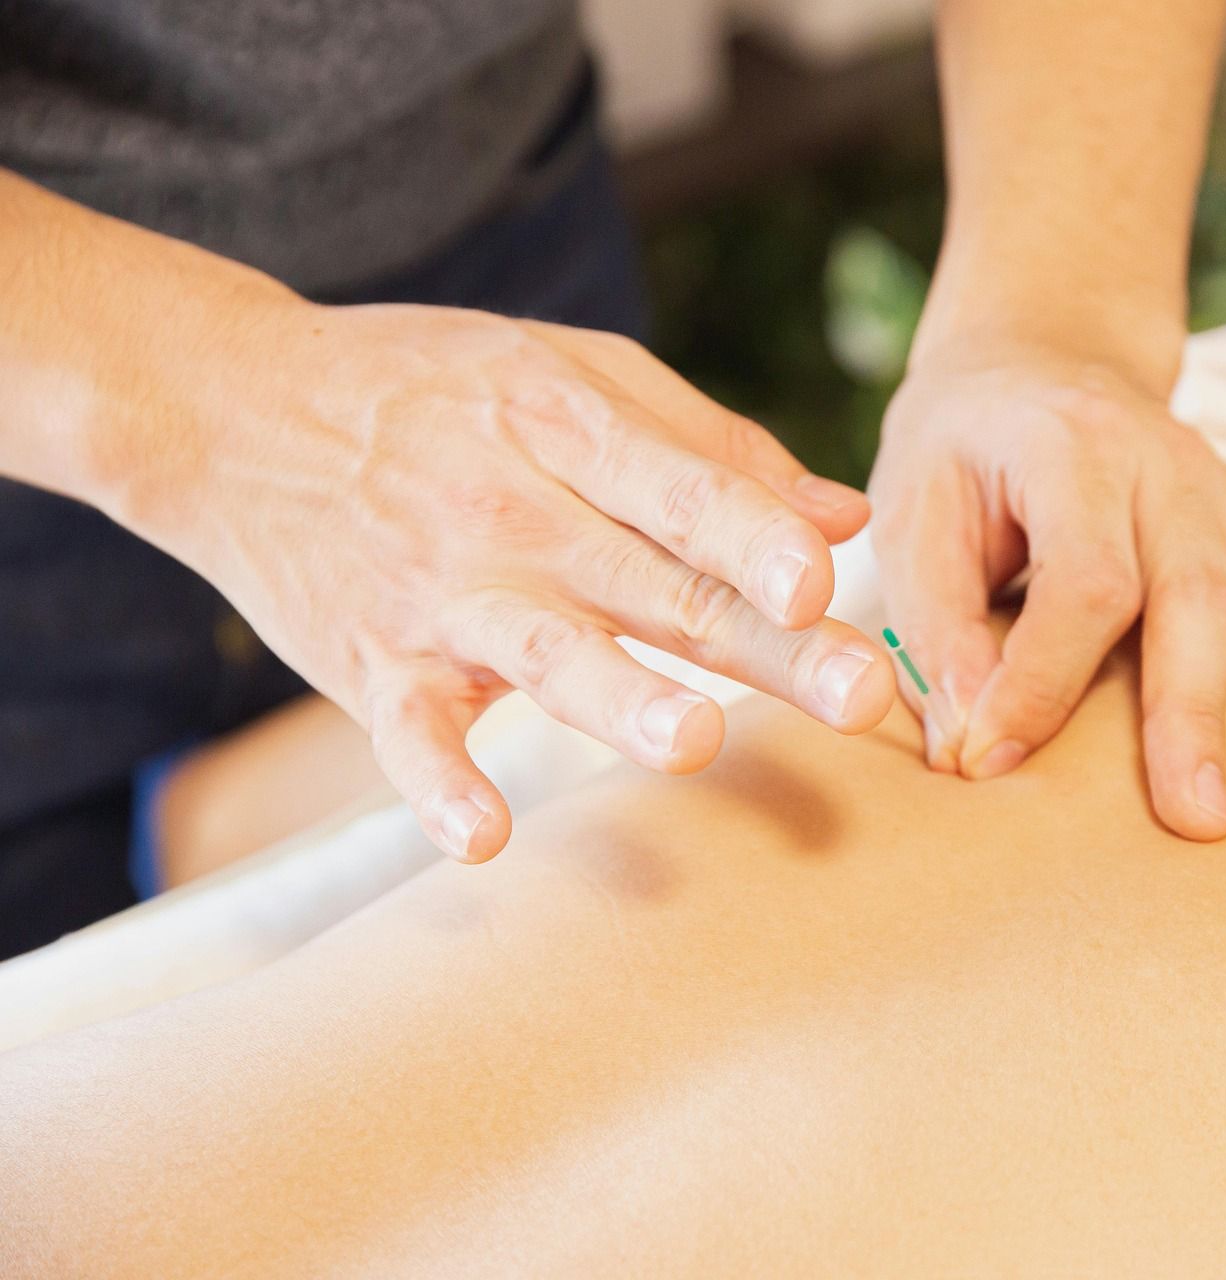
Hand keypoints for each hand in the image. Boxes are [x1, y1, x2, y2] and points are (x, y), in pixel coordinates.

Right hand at [114, 296, 894, 861]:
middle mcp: (514, 511)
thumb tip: (844, 517)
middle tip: (861, 693)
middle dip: (763, 643)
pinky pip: (408, 733)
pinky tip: (481, 837)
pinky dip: (436, 785)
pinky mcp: (373, 664)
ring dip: (618, 698)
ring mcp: (441, 593)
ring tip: (693, 742)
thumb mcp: (570, 374)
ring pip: (545, 651)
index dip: (756, 535)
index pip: (683, 490)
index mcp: (569, 427)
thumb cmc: (435, 389)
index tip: (826, 578)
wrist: (230, 406)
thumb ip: (710, 448)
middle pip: (657, 586)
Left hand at [868, 340, 1225, 839]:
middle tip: (1199, 818)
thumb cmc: (963, 447)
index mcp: (1070, 450)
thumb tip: (969, 742)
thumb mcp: (913, 510)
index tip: (991, 760)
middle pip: (1194, 591)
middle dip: (1193, 711)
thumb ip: (936, 626)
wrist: (1034, 357)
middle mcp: (1164, 466)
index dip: (1041, 680)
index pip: (1081, 579)